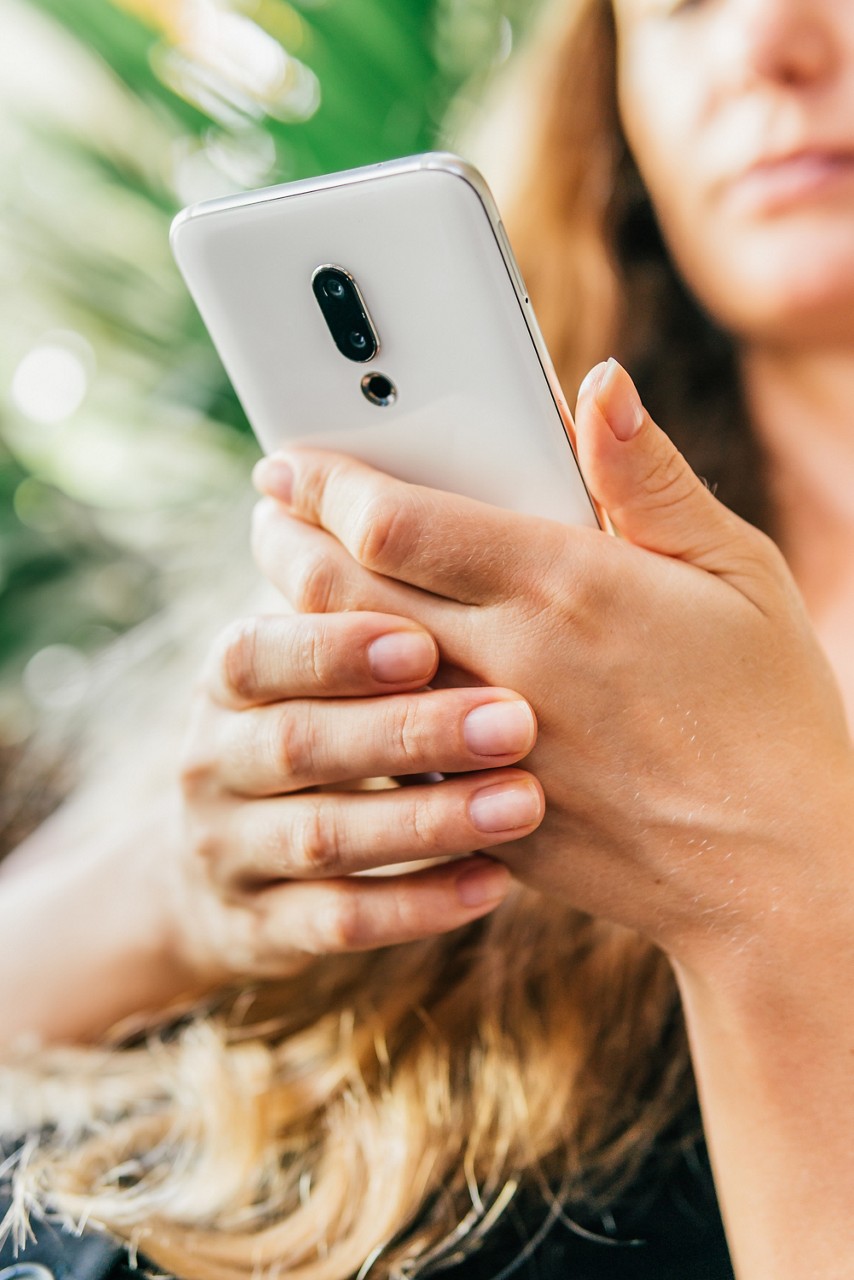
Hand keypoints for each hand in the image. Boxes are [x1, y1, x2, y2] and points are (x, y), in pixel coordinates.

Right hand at [175, 609, 544, 985]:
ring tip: (524, 803)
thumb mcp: (301, 673)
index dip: (335, 650)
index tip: (425, 643)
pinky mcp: (264, 928)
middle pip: (299, 745)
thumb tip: (446, 521)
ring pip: (324, 837)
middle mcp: (213, 764)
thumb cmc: (302, 728)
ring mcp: (230, 852)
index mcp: (225, 684)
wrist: (212, 871)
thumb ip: (354, 613)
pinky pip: (340, 921)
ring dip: (428, 821)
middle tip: (514, 723)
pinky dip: (417, 906)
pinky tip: (495, 883)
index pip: (257, 656)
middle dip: (408, 734)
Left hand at [250, 359, 853, 972]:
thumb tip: (597, 383)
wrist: (773, 867)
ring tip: (292, 580)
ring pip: (344, 672)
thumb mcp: (736, 569)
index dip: (326, 482)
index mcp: (564, 585)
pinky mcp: (478, 810)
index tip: (294, 461)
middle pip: (339, 593)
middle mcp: (508, 664)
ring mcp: (482, 748)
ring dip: (300, 620)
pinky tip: (353, 676)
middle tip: (268, 513)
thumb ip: (649, 477)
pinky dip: (351, 701)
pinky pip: (383, 750)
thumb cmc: (768, 707)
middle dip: (283, 541)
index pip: (394, 521)